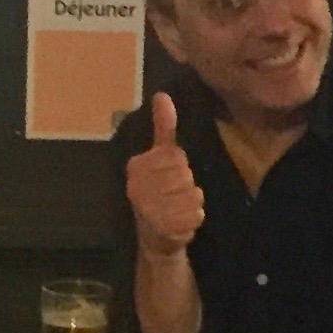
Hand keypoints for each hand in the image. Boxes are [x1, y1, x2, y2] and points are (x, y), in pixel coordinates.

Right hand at [125, 92, 205, 257]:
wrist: (154, 237)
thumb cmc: (158, 192)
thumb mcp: (159, 157)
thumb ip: (163, 127)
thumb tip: (162, 94)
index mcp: (136, 167)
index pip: (176, 156)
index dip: (180, 167)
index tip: (167, 177)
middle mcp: (138, 187)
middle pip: (185, 175)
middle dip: (187, 185)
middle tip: (174, 196)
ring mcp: (150, 209)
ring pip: (193, 194)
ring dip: (192, 202)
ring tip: (177, 208)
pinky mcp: (164, 229)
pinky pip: (196, 214)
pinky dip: (195, 218)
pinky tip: (182, 222)